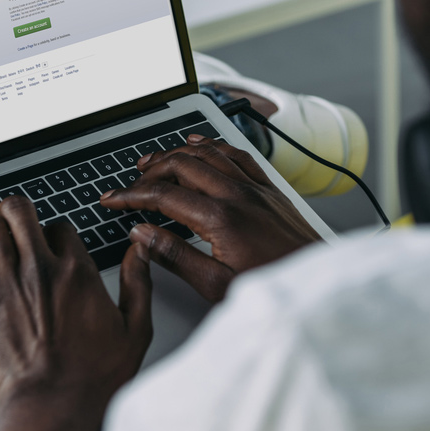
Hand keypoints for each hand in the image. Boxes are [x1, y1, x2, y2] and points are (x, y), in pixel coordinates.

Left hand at [0, 197, 152, 430]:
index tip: (50, 246)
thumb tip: (141, 251)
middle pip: (20, 212)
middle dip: (17, 213)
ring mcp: (9, 282)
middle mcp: (42, 269)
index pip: (59, 226)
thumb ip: (139, 284)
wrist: (52, 407)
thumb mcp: (135, 330)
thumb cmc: (93, 379)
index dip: (53, 233)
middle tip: (15, 223)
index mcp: (78, 272)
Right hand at [100, 136, 321, 302]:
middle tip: (130, 184)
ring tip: (153, 161)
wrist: (317, 285)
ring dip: (176, 153)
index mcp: (220, 219)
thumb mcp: (215, 284)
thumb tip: (141, 235)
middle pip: (181, 165)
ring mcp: (254, 188)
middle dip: (149, 171)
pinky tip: (200, 144)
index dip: (131, 195)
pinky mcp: (268, 189)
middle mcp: (237, 195)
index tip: (112, 199)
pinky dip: (212, 145)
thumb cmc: (271, 287)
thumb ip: (174, 256)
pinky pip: (236, 154)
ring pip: (207, 154)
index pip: (163, 196)